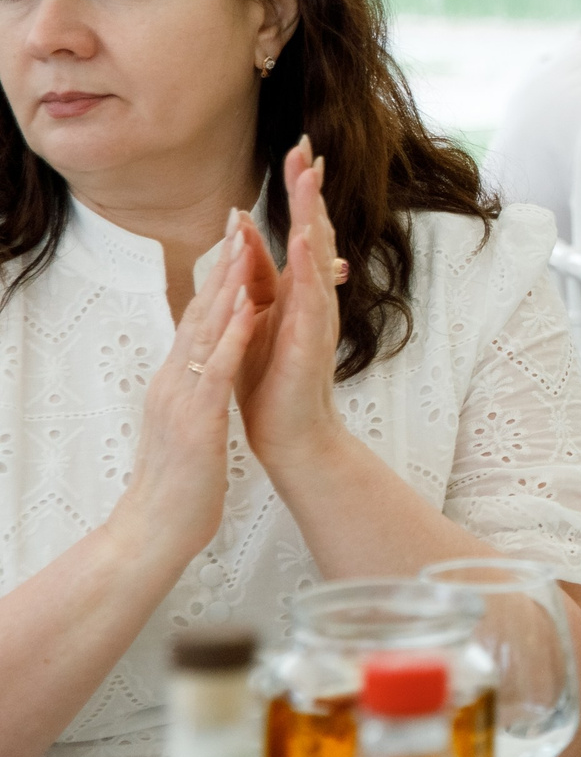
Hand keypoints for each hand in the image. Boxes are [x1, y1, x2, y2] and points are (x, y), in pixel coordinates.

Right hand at [120, 236, 259, 556]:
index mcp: (174, 384)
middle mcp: (173, 383)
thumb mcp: (186, 427)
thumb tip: (198, 372)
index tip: (233, 244)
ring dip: (227, 288)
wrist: (154, 533)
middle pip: (197, 315)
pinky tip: (251, 307)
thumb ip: (191, 395)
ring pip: (205, 332)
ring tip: (246, 247)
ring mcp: (181, 400)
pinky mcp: (196, 422)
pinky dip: (234, 335)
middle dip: (220, 269)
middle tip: (239, 224)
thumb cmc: (179, 484)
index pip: (195, 323)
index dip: (214, 282)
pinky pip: (217, 370)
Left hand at [233, 139, 351, 476]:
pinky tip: (305, 240)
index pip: (301, 228)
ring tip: (310, 179)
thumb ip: (256, 274)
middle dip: (309, 189)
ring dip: (313, 216)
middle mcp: (313, 296)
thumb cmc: (274, 378)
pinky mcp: (312, 340)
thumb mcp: (258, 315)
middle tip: (307, 146)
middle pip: (313, 230)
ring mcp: (317, 316)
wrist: (290, 431)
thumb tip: (241, 227)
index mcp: (297, 289)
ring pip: (316, 256)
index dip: (299, 190)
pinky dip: (309, 266)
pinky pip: (312, 296)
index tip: (298, 149)